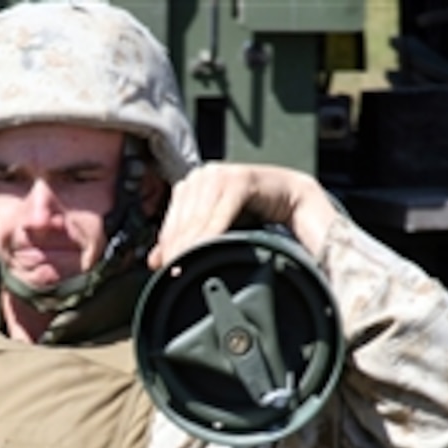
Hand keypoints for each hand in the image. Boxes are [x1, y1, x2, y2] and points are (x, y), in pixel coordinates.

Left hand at [147, 163, 339, 268]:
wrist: (292, 198)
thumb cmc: (254, 214)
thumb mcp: (215, 230)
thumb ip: (187, 241)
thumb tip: (154, 261)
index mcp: (190, 186)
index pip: (171, 222)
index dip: (167, 248)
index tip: (163, 272)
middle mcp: (201, 176)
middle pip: (184, 221)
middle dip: (178, 249)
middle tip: (175, 273)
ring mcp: (220, 174)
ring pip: (199, 216)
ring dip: (192, 243)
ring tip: (187, 265)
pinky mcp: (240, 178)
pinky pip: (222, 210)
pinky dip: (215, 231)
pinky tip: (210, 247)